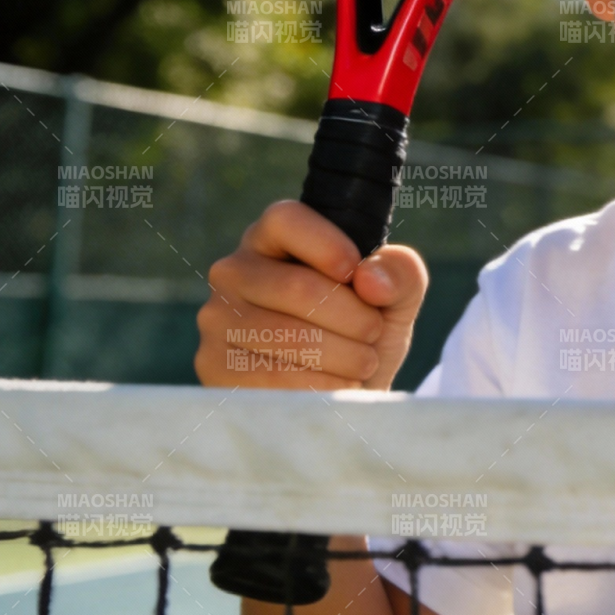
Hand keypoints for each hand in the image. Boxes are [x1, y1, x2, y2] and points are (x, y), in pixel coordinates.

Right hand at [196, 200, 427, 391]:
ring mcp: (219, 318)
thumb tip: (370, 278)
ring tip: (362, 362)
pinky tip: (337, 386)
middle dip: (354, 318)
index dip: (326, 244)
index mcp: (274, 237)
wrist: (343, 394)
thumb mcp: (396, 297)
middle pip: (298, 286)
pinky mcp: (214, 365)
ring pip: (288, 335)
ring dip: (344, 356)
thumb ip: (401, 272)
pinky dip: (321, 386)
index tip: (356, 272)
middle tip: (374, 333)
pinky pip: (273, 376)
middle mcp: (235, 271)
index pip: (286, 219)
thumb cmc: (364, 332)